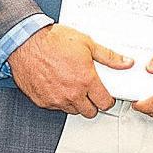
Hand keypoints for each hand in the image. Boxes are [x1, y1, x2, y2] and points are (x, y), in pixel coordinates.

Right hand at [8, 23, 131, 116]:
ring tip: (72, 87)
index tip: (105, 95)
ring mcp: (56, 99)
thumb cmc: (53, 41)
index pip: (105, 103)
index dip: (107, 99)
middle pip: (90, 112)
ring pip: (72, 110)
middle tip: (89, 91)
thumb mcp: (87, 44)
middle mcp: (72, 93)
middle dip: (92, 103)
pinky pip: (55, 107)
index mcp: (86, 80)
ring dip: (75, 103)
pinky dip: (58, 100)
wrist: (26, 42)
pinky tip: (58, 86)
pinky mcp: (42, 101)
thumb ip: (109, 56)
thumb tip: (126, 62)